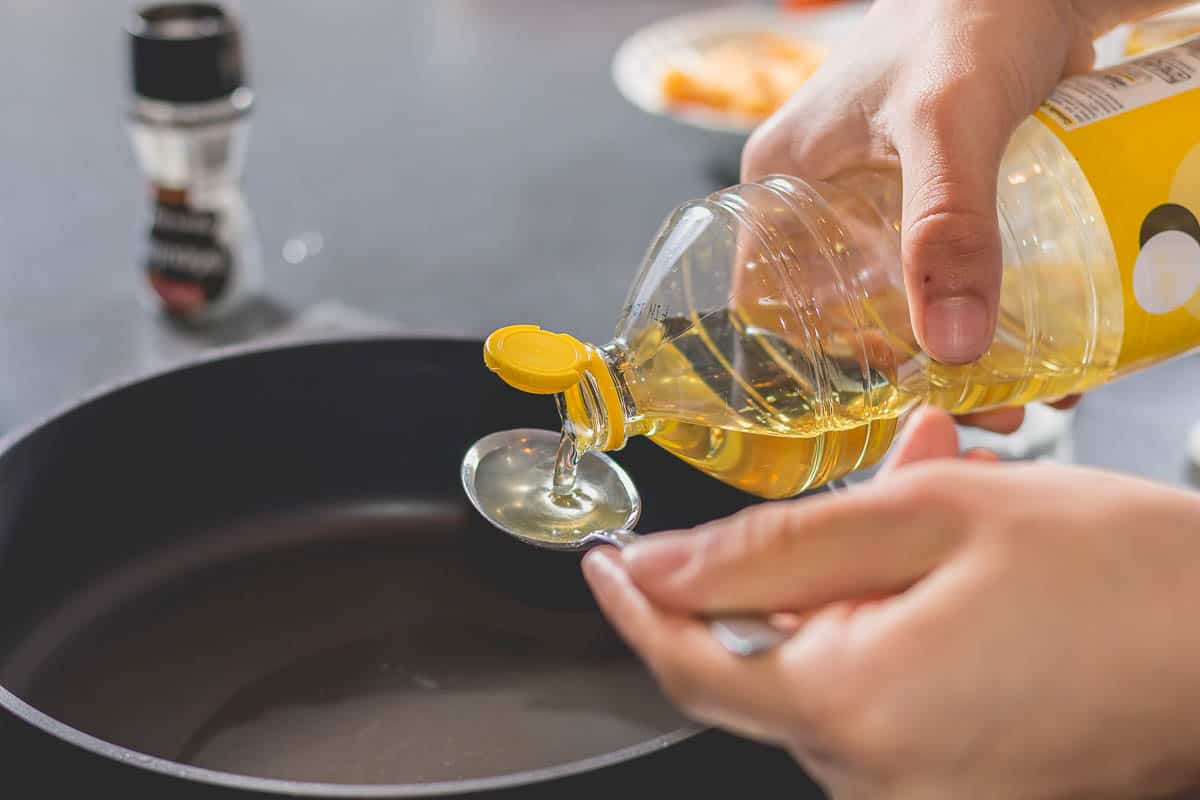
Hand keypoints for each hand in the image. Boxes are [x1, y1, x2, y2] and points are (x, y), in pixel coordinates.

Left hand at [583, 409, 1199, 799]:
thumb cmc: (1114, 571)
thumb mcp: (925, 518)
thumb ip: (770, 548)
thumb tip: (656, 568)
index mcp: (852, 708)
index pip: (689, 664)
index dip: (635, 608)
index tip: (603, 563)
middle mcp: (876, 783)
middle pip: (768, 668)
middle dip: (789, 573)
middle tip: (862, 492)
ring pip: (830, 682)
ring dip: (853, 595)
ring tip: (930, 522)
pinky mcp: (963, 799)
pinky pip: (884, 712)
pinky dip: (891, 638)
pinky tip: (950, 583)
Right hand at [742, 0, 1177, 364]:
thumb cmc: (966, 14)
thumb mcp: (945, 122)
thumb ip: (946, 225)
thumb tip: (952, 348)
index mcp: (781, 183)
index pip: (767, 299)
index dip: (812, 364)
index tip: (881, 404)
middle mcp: (820, 199)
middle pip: (846, 310)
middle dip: (908, 370)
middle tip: (975, 406)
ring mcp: (879, 200)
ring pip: (902, 296)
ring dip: (955, 348)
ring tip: (1017, 389)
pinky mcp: (934, 196)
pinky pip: (947, 269)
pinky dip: (985, 311)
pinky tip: (1034, 344)